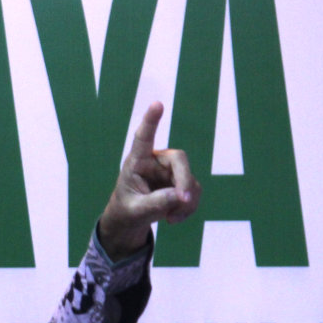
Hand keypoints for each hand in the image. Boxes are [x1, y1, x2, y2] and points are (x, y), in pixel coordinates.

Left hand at [98, 101, 200, 257]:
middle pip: (179, 159)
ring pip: (191, 179)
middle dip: (184, 181)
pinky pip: (194, 192)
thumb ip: (154, 203)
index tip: (157, 104)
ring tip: (170, 218)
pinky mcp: (182, 182)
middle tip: (183, 200)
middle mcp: (156, 161)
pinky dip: (188, 208)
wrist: (133, 218)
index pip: (143, 138)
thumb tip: (181, 196)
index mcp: (137, 161)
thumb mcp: (135, 210)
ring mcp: (171, 171)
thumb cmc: (128, 209)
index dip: (151, 121)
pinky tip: (174, 218)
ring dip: (185, 202)